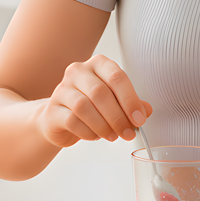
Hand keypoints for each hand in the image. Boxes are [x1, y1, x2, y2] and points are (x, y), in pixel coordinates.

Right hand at [37, 54, 151, 148]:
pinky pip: (72, 121)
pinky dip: (88, 132)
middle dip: (118, 116)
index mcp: (98, 64)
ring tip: (113, 136)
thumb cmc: (93, 107)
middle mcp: (78, 71)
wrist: (60, 118)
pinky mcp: (52, 109)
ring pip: (85, 107)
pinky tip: (95, 136)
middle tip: (128, 133)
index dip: (130, 99)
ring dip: (103, 126)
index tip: (139, 119)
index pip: (117, 77)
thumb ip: (132, 104)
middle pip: (100, 92)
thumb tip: (146, 110)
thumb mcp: (115, 101)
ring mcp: (62, 89)